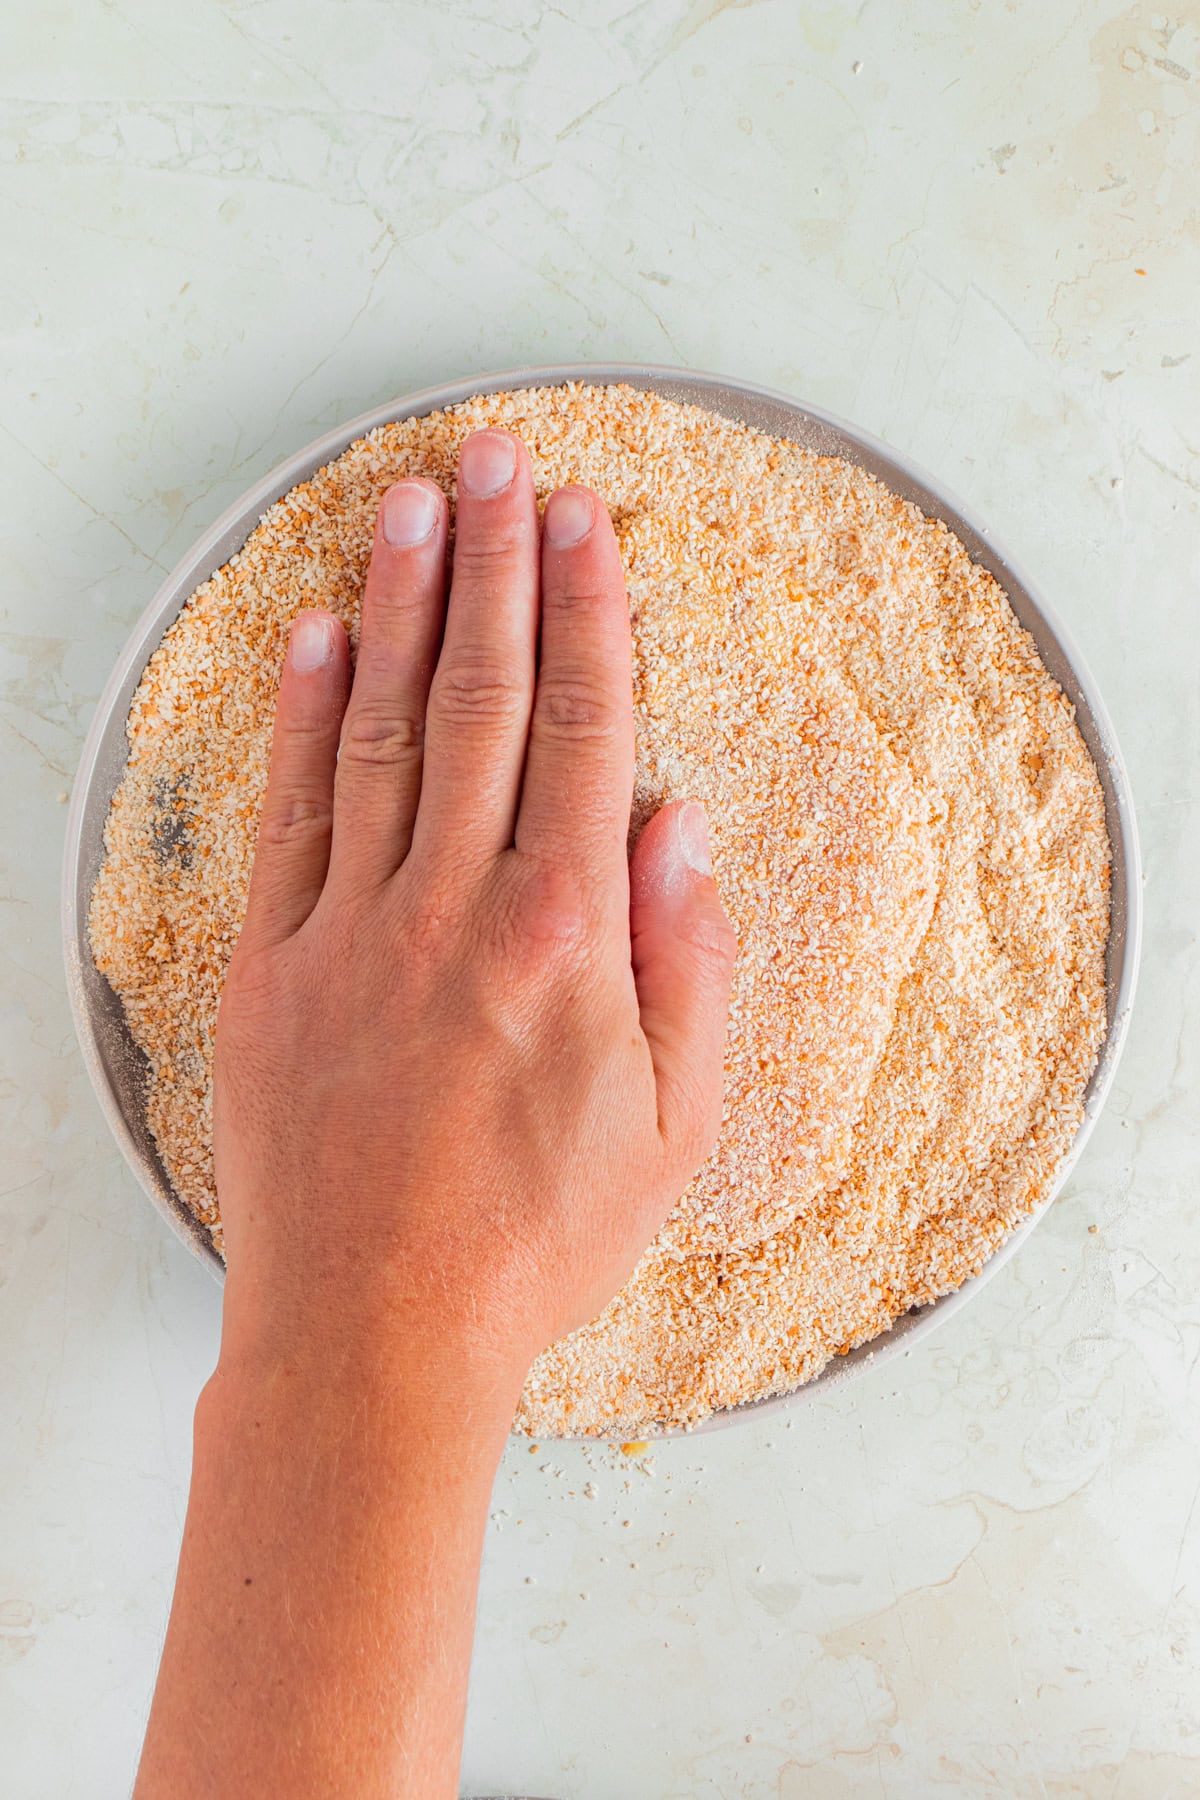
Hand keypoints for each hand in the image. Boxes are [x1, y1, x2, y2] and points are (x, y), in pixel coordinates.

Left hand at [213, 427, 735, 1393]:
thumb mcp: (673, 1128)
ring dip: (397, 607)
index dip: (590, 613)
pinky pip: (289, 815)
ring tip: (411, 504)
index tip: (588, 523)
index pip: (584, 730)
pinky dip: (298, 718)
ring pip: (379, 730)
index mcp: (563, 936)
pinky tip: (310, 638)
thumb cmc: (536, 1240)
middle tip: (501, 457)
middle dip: (497, 564)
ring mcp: (350, 929)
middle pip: (483, 696)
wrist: (374, 1334)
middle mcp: (453, 905)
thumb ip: (688, 963)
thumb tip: (681, 825)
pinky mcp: (273, 968)